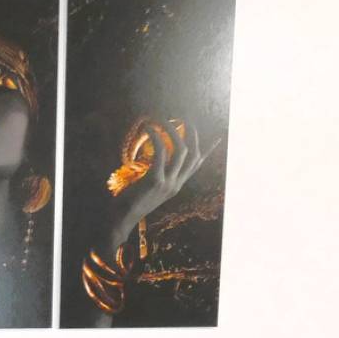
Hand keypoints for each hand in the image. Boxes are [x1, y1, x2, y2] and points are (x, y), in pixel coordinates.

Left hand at [103, 118, 208, 252]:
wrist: (121, 219)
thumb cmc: (130, 203)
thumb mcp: (148, 190)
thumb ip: (157, 177)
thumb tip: (155, 166)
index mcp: (176, 186)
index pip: (197, 166)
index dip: (208, 150)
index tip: (217, 138)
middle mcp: (176, 184)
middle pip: (194, 154)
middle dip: (192, 134)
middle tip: (184, 118)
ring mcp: (168, 183)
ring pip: (181, 150)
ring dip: (172, 130)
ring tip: (162, 119)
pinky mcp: (155, 181)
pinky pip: (162, 152)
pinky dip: (157, 137)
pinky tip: (149, 128)